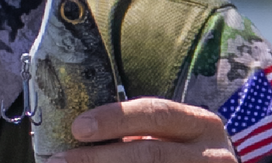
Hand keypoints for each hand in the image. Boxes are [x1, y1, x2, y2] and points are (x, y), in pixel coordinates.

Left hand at [48, 97, 236, 162]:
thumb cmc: (187, 156)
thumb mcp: (176, 138)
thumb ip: (141, 135)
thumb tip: (80, 136)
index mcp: (200, 124)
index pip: (155, 113)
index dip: (115, 118)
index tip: (78, 127)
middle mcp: (211, 154)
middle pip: (150, 153)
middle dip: (100, 158)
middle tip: (60, 160)